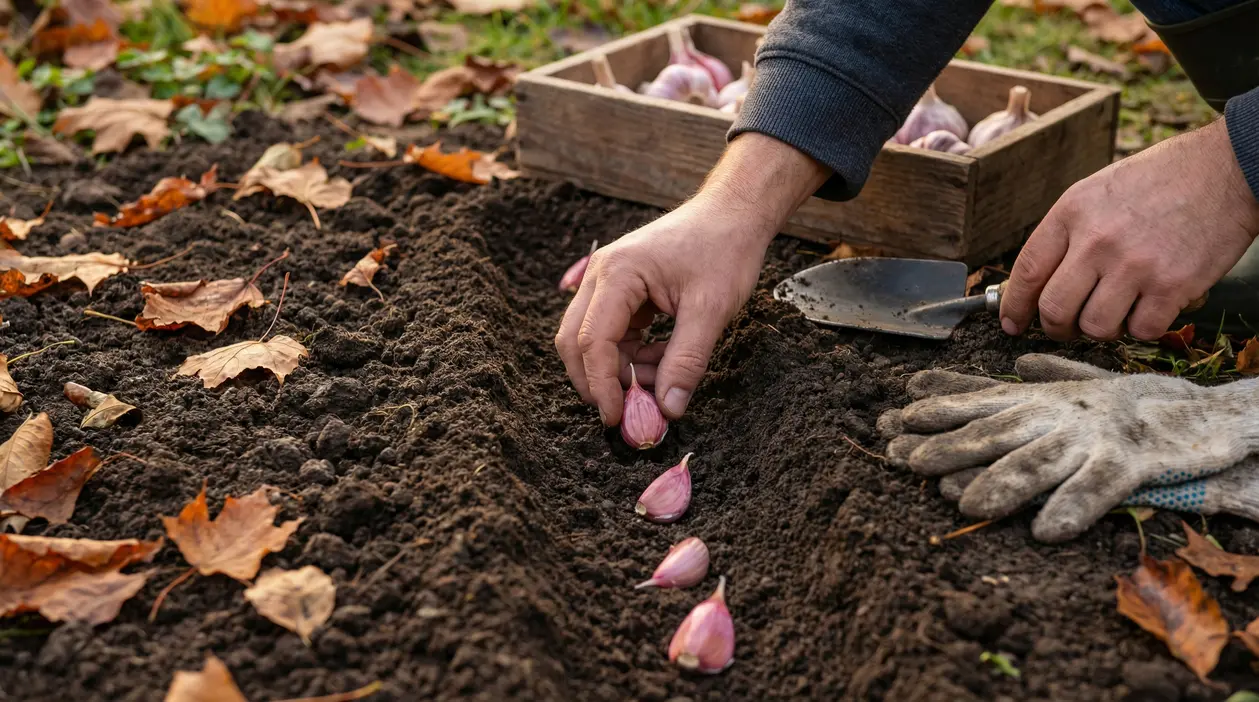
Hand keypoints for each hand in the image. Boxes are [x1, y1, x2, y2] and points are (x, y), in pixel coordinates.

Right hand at [554, 133, 829, 424]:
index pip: (592, 341)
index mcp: (618, 274)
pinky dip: (630, 356)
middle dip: (597, 382)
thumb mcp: (711, 309)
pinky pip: (611, 333)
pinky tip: (662, 360)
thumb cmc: (724, 250)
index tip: (618, 419)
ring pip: (592, 341)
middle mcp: (601, 274)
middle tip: (628, 414)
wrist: (733, 213)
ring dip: (620, 370)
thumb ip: (687, 361)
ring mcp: (607, 281)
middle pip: (575, 341)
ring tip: (662, 379)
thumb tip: (668, 410)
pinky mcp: (621, 291)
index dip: (602, 385)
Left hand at [877, 355, 1258, 541]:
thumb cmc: (1147, 404)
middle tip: (902, 460)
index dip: (935, 410)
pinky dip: (1071, 509)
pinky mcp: (1132, 463)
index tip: (892, 418)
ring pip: (1037, 461)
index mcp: (1047, 400)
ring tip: (963, 503)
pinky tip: (1046, 532)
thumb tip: (1019, 362)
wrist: (1211, 414)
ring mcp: (1094, 438)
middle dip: (945, 446)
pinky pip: (1097, 490)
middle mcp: (1061, 415)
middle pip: (994, 431)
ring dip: (998, 482)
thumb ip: (1050, 376)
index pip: (980, 402)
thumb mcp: (1090, 385)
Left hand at [1000, 117, 1258, 341]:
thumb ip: (1068, 233)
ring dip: (1101, 329)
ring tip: (1114, 312)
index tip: (1011, 323)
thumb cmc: (1160, 180)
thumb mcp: (1097, 191)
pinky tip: (1150, 307)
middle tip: (1066, 327)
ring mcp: (1135, 265)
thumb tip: (1037, 281)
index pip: (1027, 271)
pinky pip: (1141, 330)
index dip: (1014, 305)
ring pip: (1095, 327)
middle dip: (1055, 327)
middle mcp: (1097, 240)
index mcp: (1072, 212)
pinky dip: (1143, 327)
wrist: (1227, 168)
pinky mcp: (1172, 285)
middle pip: (1054, 309)